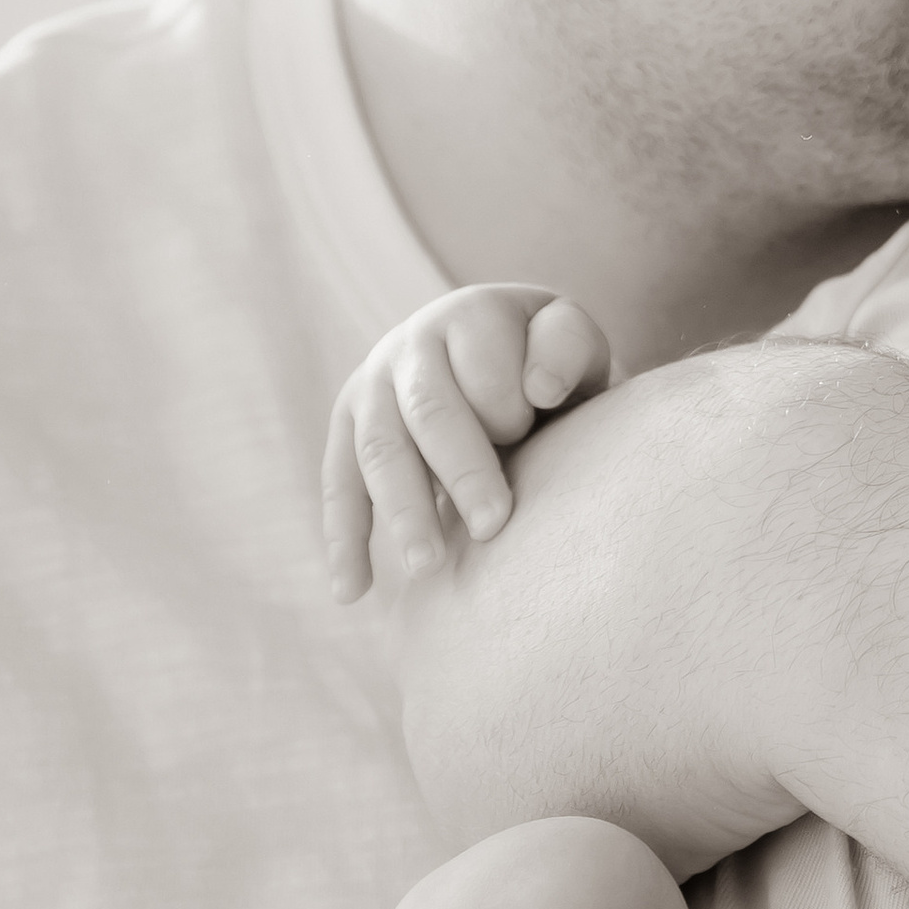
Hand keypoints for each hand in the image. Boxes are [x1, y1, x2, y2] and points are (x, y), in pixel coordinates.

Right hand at [325, 284, 613, 600]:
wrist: (499, 355)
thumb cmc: (547, 362)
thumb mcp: (571, 342)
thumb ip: (568, 349)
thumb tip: (539, 387)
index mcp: (470, 316)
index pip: (483, 369)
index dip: (508, 409)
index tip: (533, 437)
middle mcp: (410, 345)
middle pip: (427, 411)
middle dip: (460, 471)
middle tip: (492, 527)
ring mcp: (371, 388)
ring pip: (377, 451)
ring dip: (400, 509)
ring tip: (428, 567)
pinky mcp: (346, 431)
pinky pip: (338, 486)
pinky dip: (343, 540)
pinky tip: (354, 592)